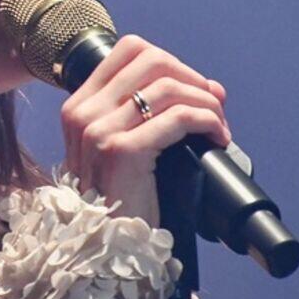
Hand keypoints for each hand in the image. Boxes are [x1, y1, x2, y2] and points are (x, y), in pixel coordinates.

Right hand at [60, 34, 230, 228]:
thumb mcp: (126, 147)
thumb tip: (211, 88)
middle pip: (152, 61)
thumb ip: (153, 114)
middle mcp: (82, 113)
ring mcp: (98, 131)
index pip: (130, 50)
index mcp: (79, 106)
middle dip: (192, 79)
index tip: (194, 89)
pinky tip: (216, 138)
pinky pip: (178, 117)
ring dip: (205, 103)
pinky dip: (207, 121)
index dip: (172, 62)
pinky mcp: (121, 151)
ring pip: (168, 87)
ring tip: (219, 127)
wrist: (110, 248)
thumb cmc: (125, 199)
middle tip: (215, 107)